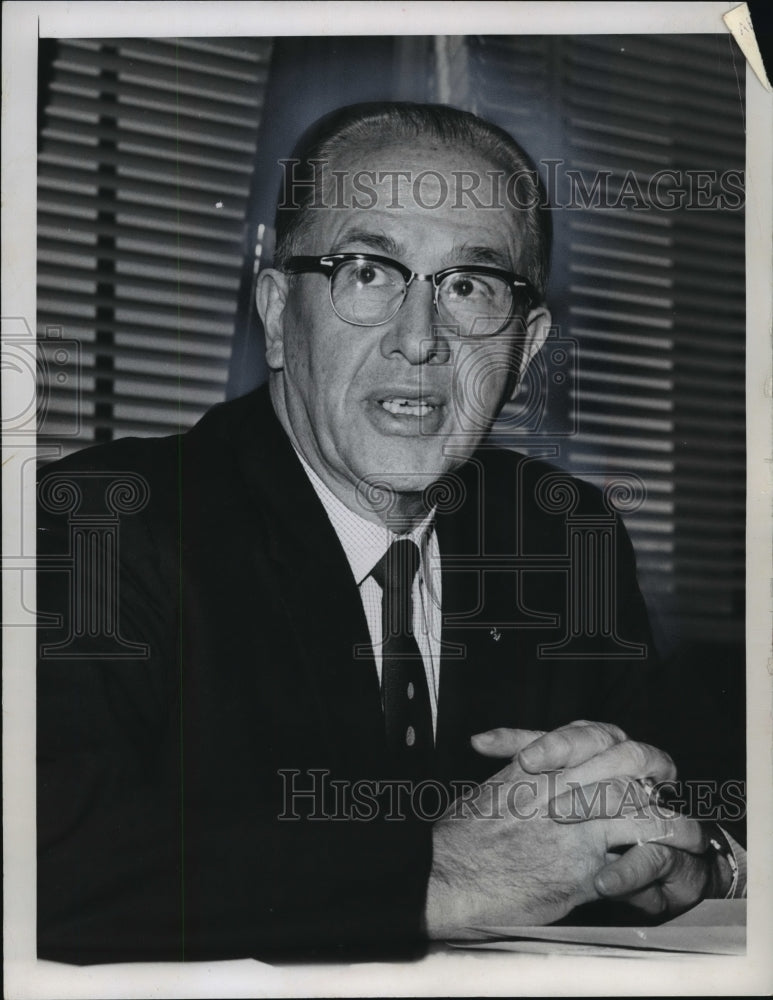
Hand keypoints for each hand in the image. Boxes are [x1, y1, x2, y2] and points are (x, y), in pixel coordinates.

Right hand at [424, 724, 688, 937]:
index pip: (595, 734)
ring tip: (687, 835)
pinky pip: (631, 865)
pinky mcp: (579, 875)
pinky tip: (656, 875)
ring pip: (641, 811)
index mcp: (539, 765)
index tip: (627, 758)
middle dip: (657, 769)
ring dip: (673, 824)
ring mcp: (573, 831)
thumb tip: (537, 755)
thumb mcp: (492, 785)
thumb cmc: (463, 835)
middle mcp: (560, 790)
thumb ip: (521, 767)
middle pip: (630, 761)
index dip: (618, 742)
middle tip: (666, 784)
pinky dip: (649, 870)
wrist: (447, 875)